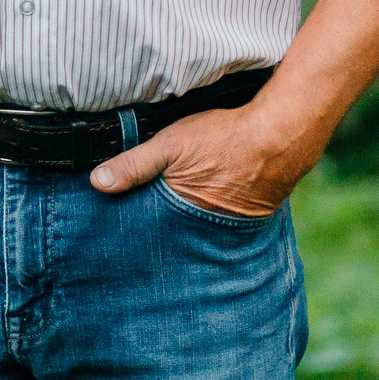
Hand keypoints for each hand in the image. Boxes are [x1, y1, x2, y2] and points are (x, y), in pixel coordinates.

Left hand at [88, 105, 317, 217]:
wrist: (281, 136)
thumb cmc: (224, 138)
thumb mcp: (171, 145)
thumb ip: (134, 165)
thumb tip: (97, 182)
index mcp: (183, 216)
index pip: (149, 234)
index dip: (133, 233)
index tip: (113, 237)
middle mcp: (206, 230)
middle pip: (172, 237)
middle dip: (155, 238)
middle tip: (132, 243)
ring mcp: (228, 226)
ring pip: (194, 232)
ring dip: (181, 229)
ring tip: (162, 227)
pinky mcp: (246, 217)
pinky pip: (217, 224)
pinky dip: (205, 218)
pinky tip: (199, 209)